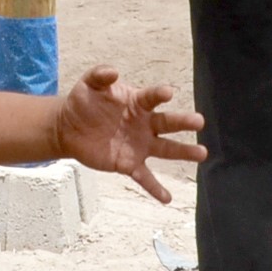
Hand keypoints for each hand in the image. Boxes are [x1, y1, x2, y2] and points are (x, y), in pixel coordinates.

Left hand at [51, 66, 204, 201]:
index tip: (168, 93)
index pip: (152, 97)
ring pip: (165, 149)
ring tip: (202, 154)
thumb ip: (100, 75)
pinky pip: (145, 177)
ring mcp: (139, 145)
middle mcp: (145, 124)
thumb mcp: (89, 84)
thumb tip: (113, 72)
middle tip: (199, 122)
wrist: (69, 127)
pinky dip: (155, 188)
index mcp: (138, 103)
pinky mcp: (128, 164)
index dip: (159, 94)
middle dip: (184, 122)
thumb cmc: (84, 101)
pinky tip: (167, 198)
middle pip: (167, 123)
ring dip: (183, 152)